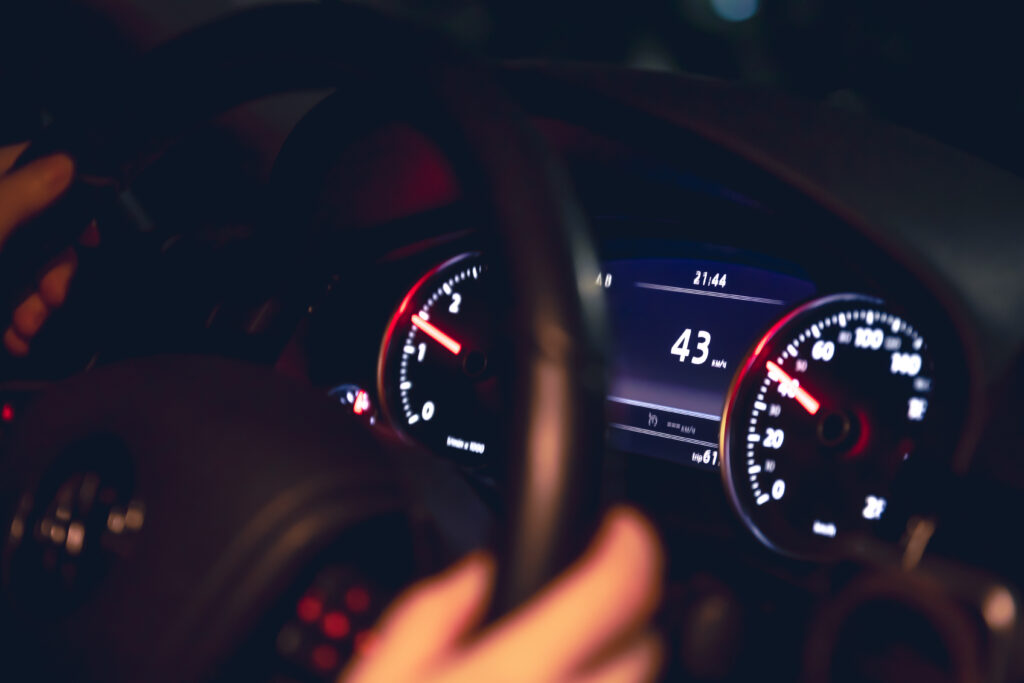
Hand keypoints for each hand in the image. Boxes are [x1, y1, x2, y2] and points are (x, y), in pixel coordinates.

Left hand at [0, 142, 96, 356]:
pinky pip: (6, 296)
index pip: (25, 164)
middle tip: (55, 298)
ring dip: (36, 303)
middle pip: (34, 223)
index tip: (87, 235)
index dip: (66, 189)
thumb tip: (66, 163)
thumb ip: (18, 195)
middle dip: (53, 268)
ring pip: (23, 265)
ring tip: (27, 330)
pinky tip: (17, 340)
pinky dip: (16, 321)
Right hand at [341, 506, 663, 682]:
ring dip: (615, 671)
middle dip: (621, 617)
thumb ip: (430, 614)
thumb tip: (473, 576)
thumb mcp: (379, 677)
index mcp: (518, 670)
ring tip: (557, 670)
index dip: (634, 542)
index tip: (625, 530)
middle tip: (575, 611)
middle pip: (645, 644)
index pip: (617, 585)